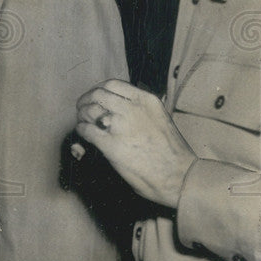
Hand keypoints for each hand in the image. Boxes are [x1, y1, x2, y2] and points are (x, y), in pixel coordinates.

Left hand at [75, 79, 196, 208]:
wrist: (180, 176)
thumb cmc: (172, 152)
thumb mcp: (160, 117)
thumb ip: (140, 109)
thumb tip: (118, 107)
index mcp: (146, 100)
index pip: (113, 84)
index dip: (98, 89)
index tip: (94, 96)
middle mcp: (132, 109)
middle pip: (97, 95)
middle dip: (85, 101)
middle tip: (81, 108)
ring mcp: (120, 126)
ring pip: (89, 110)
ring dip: (82, 116)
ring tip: (82, 122)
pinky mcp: (110, 145)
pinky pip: (86, 130)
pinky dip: (81, 130)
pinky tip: (83, 134)